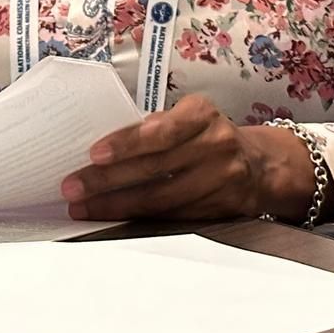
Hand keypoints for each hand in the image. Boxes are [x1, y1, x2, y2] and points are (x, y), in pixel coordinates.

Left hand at [60, 95, 316, 221]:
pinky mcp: (219, 209)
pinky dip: (138, 218)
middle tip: (73, 187)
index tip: (94, 153)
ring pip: (161, 198)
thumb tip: (98, 150)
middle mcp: (216, 145)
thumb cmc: (206, 136)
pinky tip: (112, 218)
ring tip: (82, 208)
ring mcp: (221, 180)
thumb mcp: (187, 118)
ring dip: (116, 205)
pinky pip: (172, 217)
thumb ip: (154, 128)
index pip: (162, 130)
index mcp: (202, 114)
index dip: (127, 143)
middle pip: (156, 167)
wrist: (260, 166)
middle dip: (108, 180)